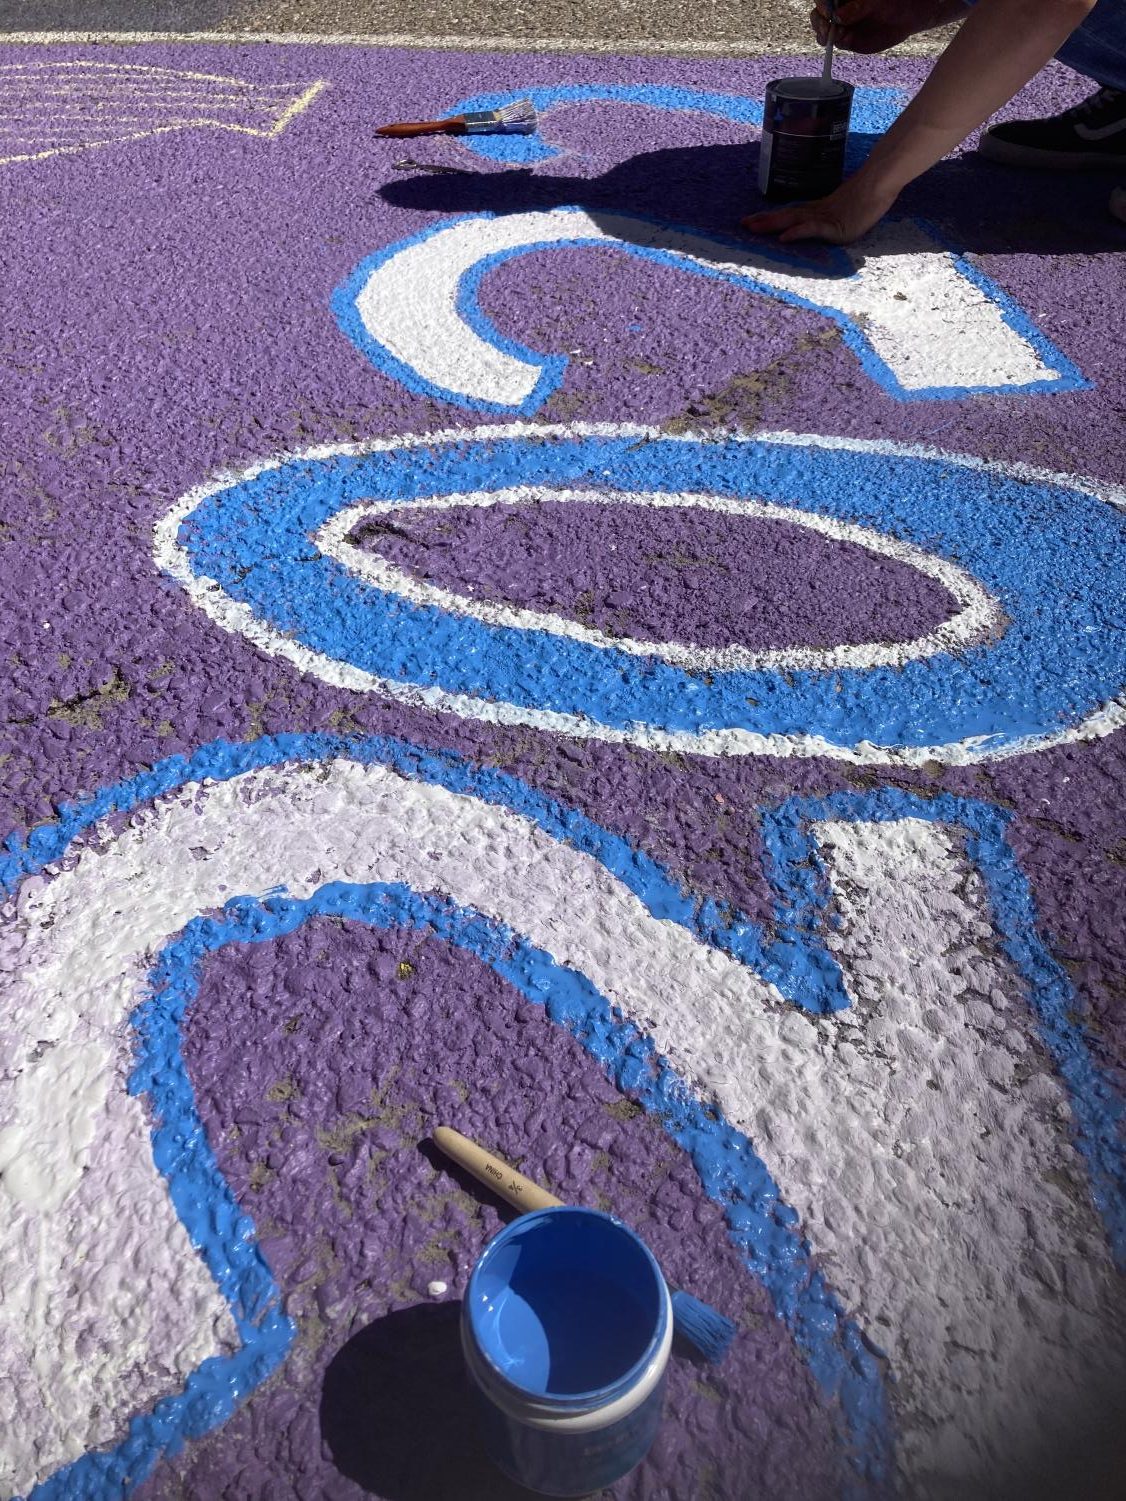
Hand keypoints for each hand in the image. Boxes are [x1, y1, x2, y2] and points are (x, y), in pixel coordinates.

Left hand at [741, 175, 898, 243]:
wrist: (880, 184)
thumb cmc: (867, 198)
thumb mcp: (844, 210)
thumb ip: (830, 218)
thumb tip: (821, 223)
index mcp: (818, 210)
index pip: (789, 214)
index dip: (769, 217)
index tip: (749, 220)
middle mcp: (817, 213)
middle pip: (785, 216)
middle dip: (763, 221)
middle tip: (742, 225)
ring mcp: (824, 218)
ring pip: (793, 221)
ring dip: (772, 224)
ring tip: (753, 228)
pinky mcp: (834, 227)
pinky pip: (812, 230)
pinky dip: (797, 233)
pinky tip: (783, 237)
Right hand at [810, 0, 928, 52]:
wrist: (904, 17)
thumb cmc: (890, 2)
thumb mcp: (875, 2)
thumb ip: (857, 7)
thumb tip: (838, 17)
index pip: (823, 0)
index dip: (822, 5)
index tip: (828, 12)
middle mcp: (836, 10)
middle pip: (818, 15)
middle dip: (820, 23)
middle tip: (828, 30)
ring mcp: (839, 26)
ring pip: (822, 31)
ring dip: (824, 35)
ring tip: (836, 36)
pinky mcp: (845, 40)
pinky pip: (834, 43)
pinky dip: (835, 44)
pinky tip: (845, 41)